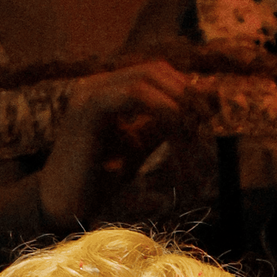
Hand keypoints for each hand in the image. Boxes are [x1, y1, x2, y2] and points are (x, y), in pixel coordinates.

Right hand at [38, 62, 194, 229]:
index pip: (154, 73)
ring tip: (192, 131)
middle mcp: (96, 84)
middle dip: (186, 92)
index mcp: (106, 90)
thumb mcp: (138, 147)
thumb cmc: (98, 180)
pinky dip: (161, 109)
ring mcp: (89, 93)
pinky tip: (175, 131)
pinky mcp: (88, 109)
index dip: (186, 87)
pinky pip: (134, 94)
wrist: (65, 206)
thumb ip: (160, 126)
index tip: (211, 112)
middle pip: (153, 70)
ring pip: (145, 78)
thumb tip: (197, 109)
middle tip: (207, 120)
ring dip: (176, 102)